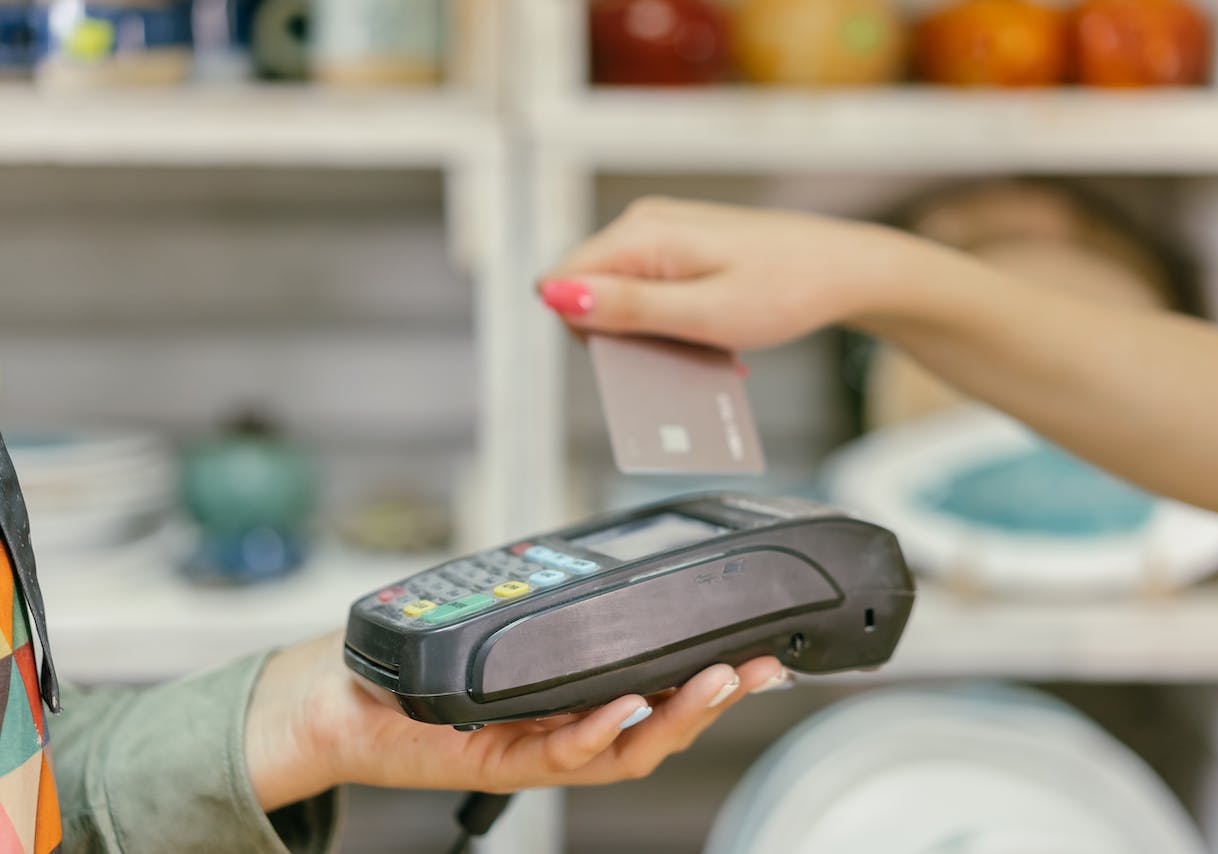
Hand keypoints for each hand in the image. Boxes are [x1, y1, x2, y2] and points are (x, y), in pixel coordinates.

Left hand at [245, 631, 787, 810]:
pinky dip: (596, 731)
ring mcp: (537, 749)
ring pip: (626, 748)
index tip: (758, 647)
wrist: (344, 700)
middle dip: (717, 699)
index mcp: (577, 699)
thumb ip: (556, 612)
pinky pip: (559, 754)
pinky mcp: (497, 759)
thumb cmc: (423, 666)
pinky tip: (625, 706)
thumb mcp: (503, 626)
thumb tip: (610, 568)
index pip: (660, 693)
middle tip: (763, 667)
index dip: (711, 677)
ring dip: (676, 716)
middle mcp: (567, 730)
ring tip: (717, 682)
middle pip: (661, 727)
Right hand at [538, 197, 936, 350]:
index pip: (559, 283)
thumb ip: (625, 308)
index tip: (637, 351)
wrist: (845, 270)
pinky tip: (707, 338)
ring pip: (619, 295)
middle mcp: (643, 224)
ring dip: (648, 334)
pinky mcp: (682, 246)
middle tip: (677, 354)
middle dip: (619, 335)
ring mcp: (663, 233)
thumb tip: (553, 295)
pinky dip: (669, 321)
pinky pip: (649, 291)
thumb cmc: (785, 291)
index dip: (584, 330)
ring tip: (700, 348)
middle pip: (587, 291)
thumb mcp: (702, 315)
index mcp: (641, 234)